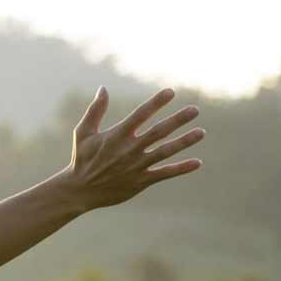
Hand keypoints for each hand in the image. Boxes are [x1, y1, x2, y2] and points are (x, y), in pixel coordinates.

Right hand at [63, 86, 205, 208]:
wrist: (79, 191)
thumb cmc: (82, 159)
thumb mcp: (83, 133)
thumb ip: (95, 110)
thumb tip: (103, 88)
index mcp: (116, 136)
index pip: (140, 115)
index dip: (156, 103)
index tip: (171, 92)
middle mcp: (129, 149)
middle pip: (159, 132)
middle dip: (178, 120)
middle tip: (195, 110)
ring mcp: (136, 166)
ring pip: (165, 151)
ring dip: (184, 141)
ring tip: (201, 132)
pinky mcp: (140, 181)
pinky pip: (164, 173)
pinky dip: (181, 168)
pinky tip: (197, 162)